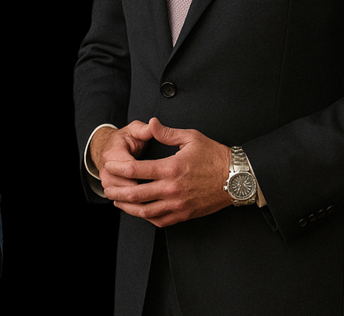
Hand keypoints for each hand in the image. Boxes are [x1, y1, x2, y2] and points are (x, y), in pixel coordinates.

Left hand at [95, 118, 231, 226]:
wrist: (236, 178)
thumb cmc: (214, 155)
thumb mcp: (190, 137)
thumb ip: (166, 133)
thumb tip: (150, 123)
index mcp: (171, 168)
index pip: (137, 170)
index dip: (119, 168)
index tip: (109, 166)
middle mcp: (172, 189)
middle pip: (137, 194)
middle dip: (118, 191)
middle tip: (106, 188)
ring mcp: (179, 205)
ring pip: (146, 211)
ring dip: (129, 207)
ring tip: (118, 201)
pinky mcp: (185, 214)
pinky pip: (161, 221)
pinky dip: (147, 217)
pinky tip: (140, 211)